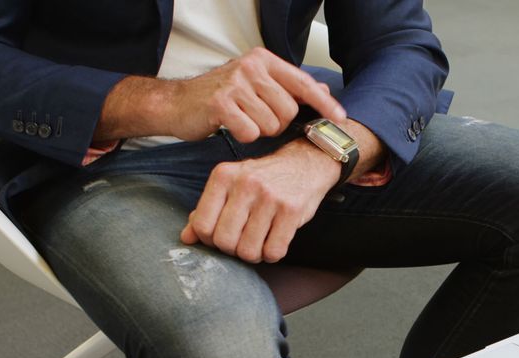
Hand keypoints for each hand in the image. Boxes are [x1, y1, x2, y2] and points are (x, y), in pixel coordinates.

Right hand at [168, 47, 344, 142]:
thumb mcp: (256, 85)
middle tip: (257, 118)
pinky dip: (244, 135)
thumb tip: (323, 90)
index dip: (324, 102)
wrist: (177, 104)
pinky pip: (251, 132)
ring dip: (260, 130)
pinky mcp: (221, 103)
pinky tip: (231, 126)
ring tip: (243, 120)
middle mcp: (251, 66)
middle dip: (278, 123)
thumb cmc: (219, 97)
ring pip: (272, 123)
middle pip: (289, 109)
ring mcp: (236, 83)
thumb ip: (288, 87)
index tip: (341, 117)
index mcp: (263, 60)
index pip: (303, 82)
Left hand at [180, 140, 340, 262]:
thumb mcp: (231, 185)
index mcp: (224, 176)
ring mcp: (270, 197)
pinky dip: (272, 254)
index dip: (209, 240)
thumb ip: (207, 210)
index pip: (202, 225)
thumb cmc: (264, 179)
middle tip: (242, 242)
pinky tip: (273, 242)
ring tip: (258, 243)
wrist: (305, 164)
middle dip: (232, 250)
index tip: (221, 237)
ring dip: (253, 255)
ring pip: (248, 250)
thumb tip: (186, 238)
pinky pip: (274, 251)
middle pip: (224, 241)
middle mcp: (245, 184)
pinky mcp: (291, 210)